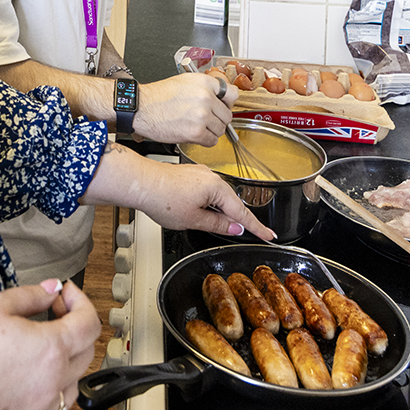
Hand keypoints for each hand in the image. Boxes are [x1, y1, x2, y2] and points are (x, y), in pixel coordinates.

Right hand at [0, 279, 101, 409]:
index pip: (88, 322)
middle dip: (75, 326)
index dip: (80, 301)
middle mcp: (53, 383)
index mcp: (51, 350)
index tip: (66, 294)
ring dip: (67, 361)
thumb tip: (50, 289)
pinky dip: (52, 393)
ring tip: (41, 348)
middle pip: (87, 351)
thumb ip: (29, 295)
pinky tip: (33, 382)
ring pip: (74, 383)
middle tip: (52, 313)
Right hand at [132, 72, 235, 144]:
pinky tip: (194, 135)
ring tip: (196, 127)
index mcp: (204, 82)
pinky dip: (205, 141)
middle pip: (227, 115)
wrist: (141, 107)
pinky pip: (211, 141)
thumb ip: (205, 88)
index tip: (223, 107)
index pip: (233, 94)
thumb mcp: (185, 82)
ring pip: (221, 129)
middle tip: (205, 120)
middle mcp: (206, 97)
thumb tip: (222, 99)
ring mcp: (202, 115)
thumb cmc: (158, 96)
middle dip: (217, 120)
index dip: (227, 103)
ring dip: (211, 131)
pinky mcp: (195, 132)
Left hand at [132, 156, 275, 240]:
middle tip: (245, 234)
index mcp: (217, 188)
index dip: (257, 227)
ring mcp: (200, 174)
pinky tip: (197, 211)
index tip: (269, 235)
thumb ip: (217, 224)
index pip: (242, 212)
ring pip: (217, 197)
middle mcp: (211, 177)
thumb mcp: (194, 219)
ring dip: (217, 211)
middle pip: (231, 203)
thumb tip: (234, 227)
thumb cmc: (163, 198)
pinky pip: (206, 191)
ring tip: (204, 223)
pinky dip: (207, 203)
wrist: (140, 182)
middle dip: (235, 219)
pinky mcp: (190, 175)